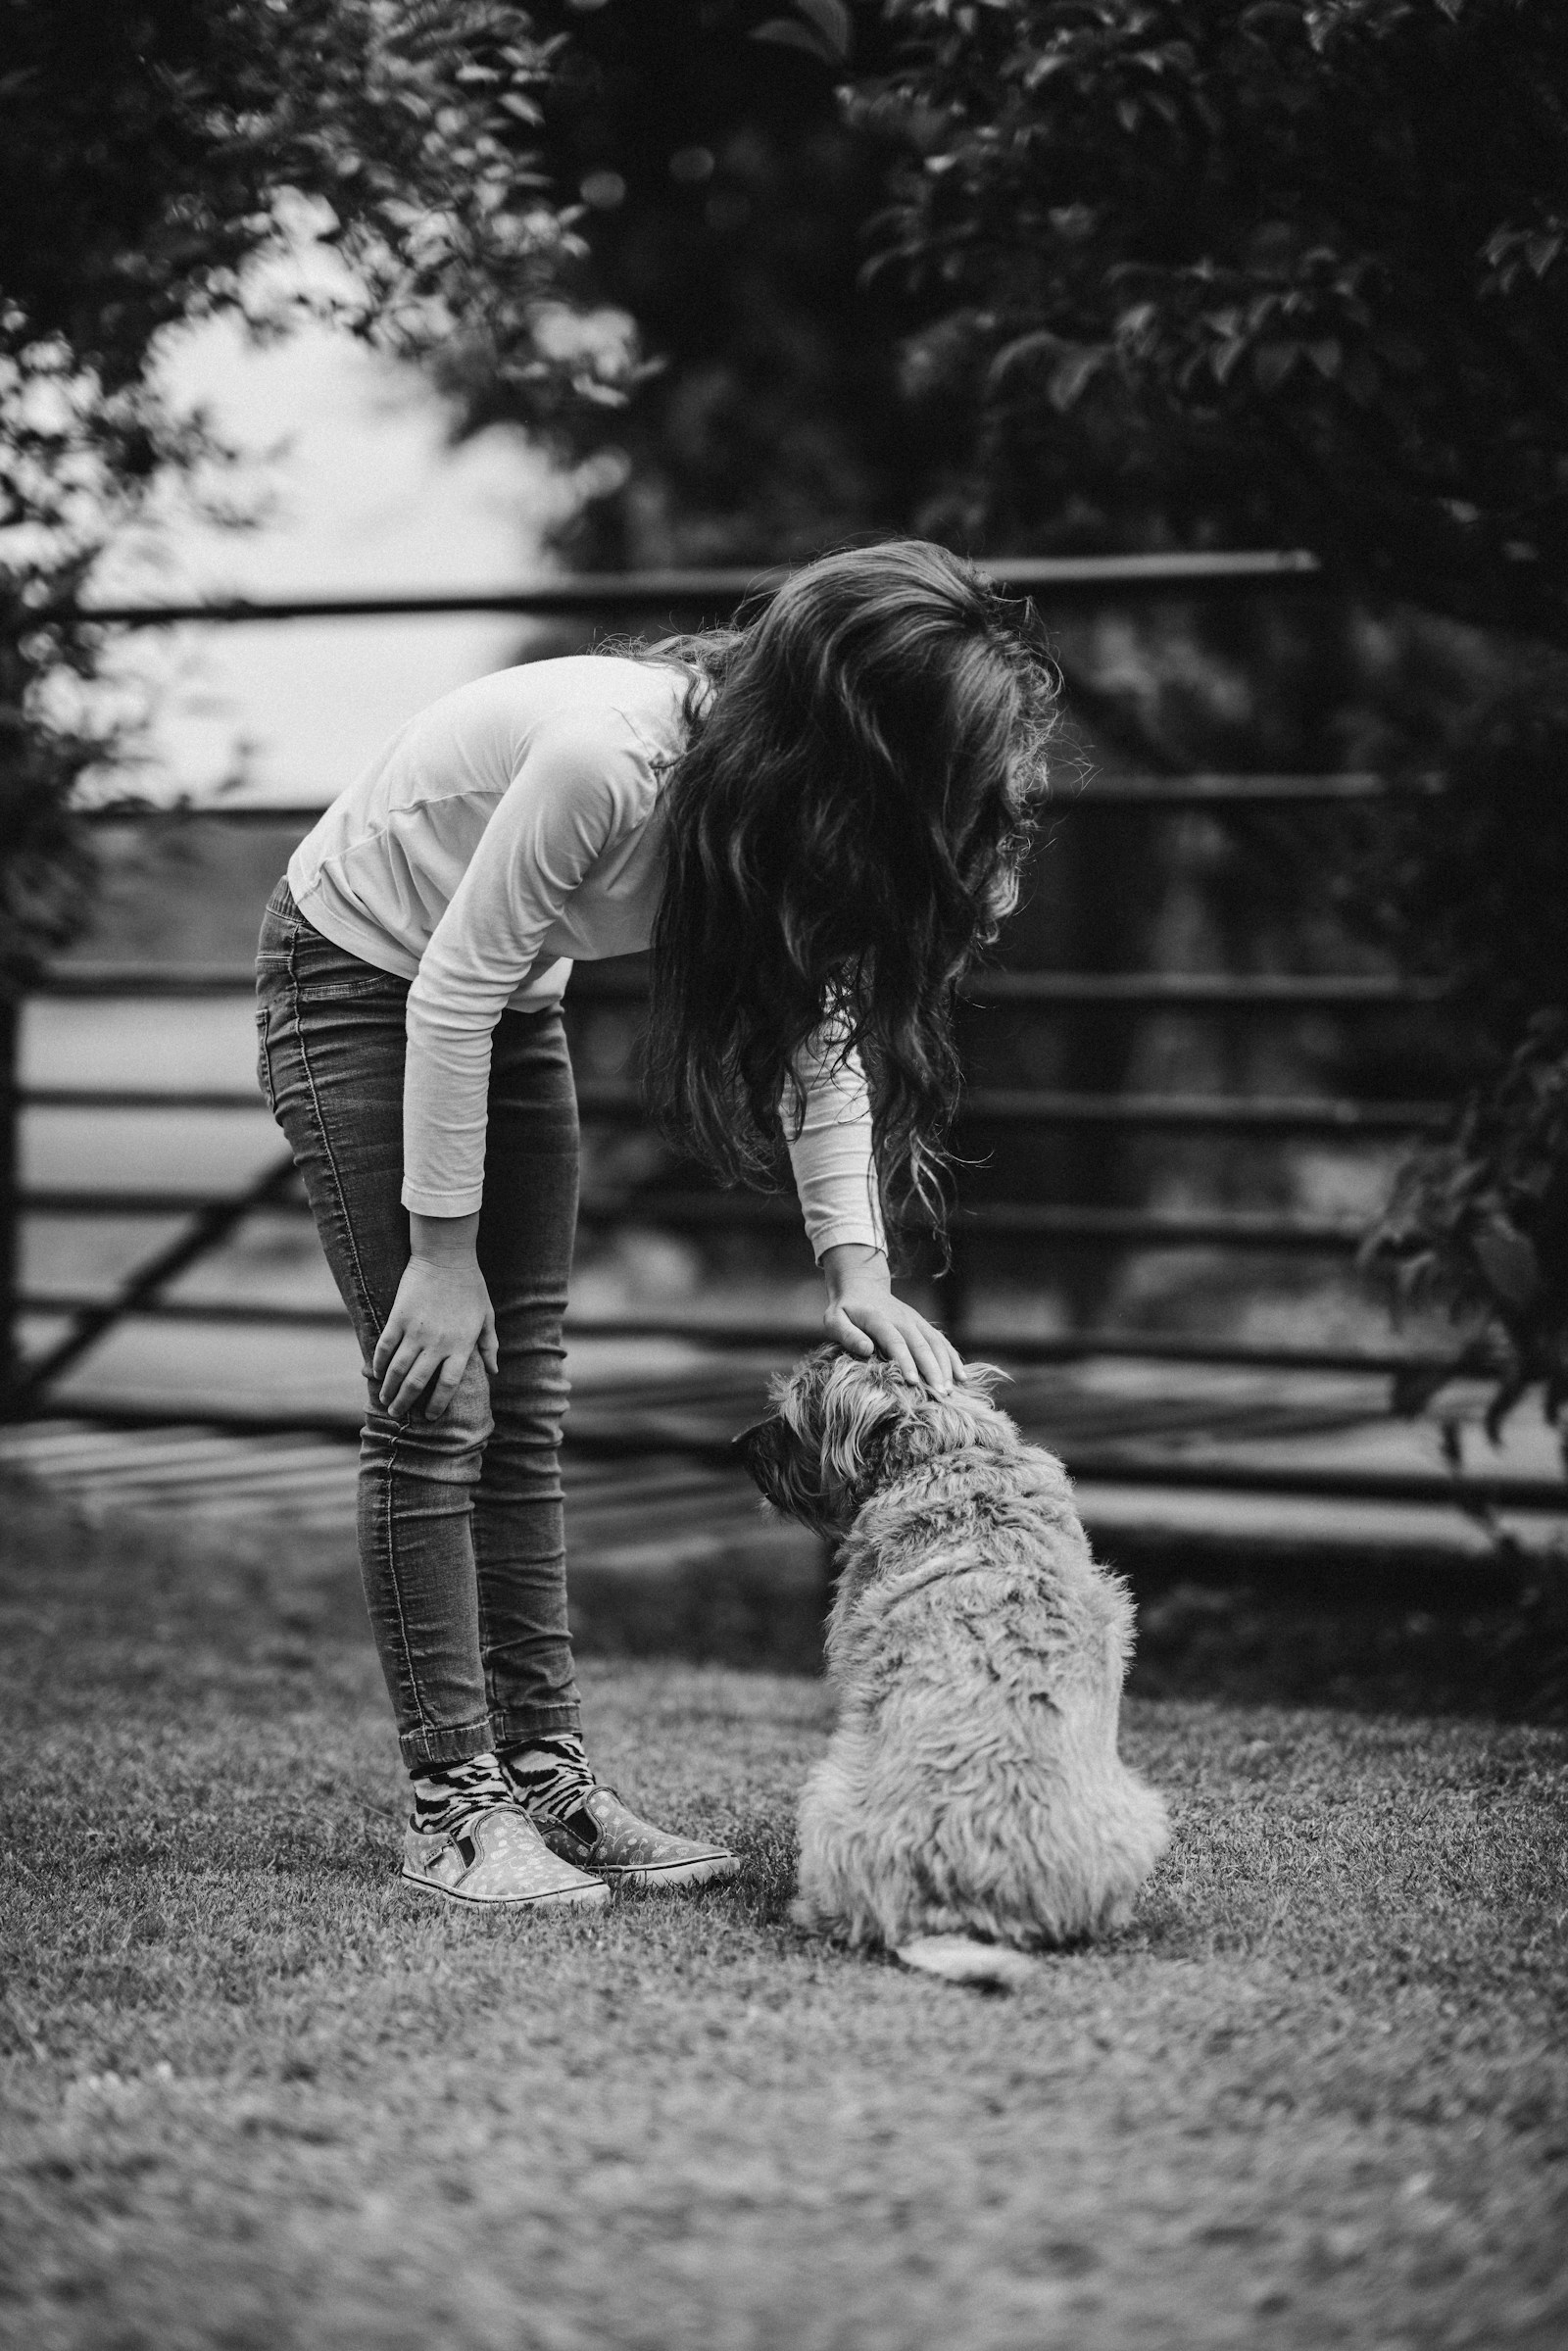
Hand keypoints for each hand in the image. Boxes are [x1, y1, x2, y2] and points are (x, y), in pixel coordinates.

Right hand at [372, 1212, 497, 1420]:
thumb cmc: (471, 1285)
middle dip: (405, 1402)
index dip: (437, 1405)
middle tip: (397, 1414)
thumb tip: (494, 1370)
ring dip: (389, 1388)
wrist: (446, 1256)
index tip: (430, 1416)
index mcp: (461, 1345)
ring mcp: (416, 1331)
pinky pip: (384, 1347)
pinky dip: (378, 1363)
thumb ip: (489, 1345)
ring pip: (397, 1369)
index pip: (448, 1386)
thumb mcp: (486, 1315)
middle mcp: (438, 1343)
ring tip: (385, 1399)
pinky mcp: (399, 1317)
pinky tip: (376, 1373)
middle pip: (417, 1383)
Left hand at [819, 1244, 965, 1395]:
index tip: (913, 1383)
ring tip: (951, 1391)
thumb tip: (866, 1349)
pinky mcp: (923, 1325)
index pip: (895, 1342)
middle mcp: (902, 1319)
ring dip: (946, 1366)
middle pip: (921, 1345)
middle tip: (939, 1394)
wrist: (862, 1286)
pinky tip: (961, 1377)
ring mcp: (915, 1321)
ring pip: (936, 1343)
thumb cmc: (845, 1310)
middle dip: (932, 1370)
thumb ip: (848, 1334)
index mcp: (879, 1319)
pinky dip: (953, 1358)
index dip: (905, 1362)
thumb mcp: (834, 1320)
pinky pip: (942, 1341)